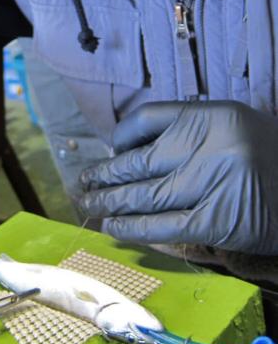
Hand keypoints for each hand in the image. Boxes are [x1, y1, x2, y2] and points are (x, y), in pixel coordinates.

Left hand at [79, 101, 277, 253]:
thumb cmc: (264, 159)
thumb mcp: (229, 126)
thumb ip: (184, 129)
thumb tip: (125, 149)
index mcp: (212, 115)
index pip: (148, 120)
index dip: (120, 140)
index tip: (108, 155)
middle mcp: (212, 145)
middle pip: (140, 161)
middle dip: (106, 175)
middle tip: (83, 183)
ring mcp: (214, 184)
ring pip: (147, 194)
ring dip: (112, 203)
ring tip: (90, 204)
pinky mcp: (218, 221)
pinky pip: (165, 226)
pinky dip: (135, 228)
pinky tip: (114, 228)